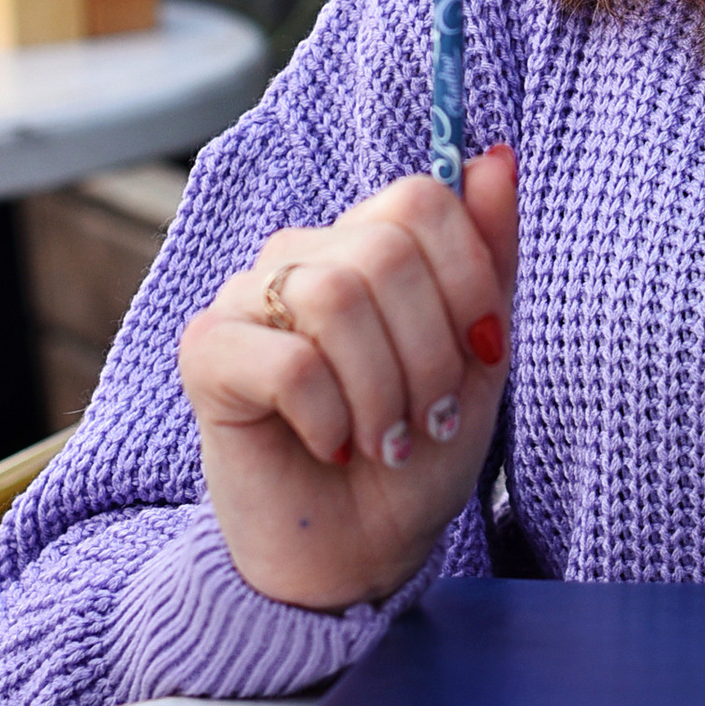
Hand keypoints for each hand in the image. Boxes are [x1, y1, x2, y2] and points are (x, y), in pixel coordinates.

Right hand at [178, 147, 519, 610]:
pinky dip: (330, 417)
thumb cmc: (420, 449)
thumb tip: (497, 155)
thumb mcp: (480, 354)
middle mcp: (302, 255)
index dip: (468, 278)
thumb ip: (488, 256)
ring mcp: (248, 298)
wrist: (361, 550)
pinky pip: (288, 361)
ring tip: (386, 438)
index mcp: (368, 244)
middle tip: (427, 416)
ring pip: (336, 299)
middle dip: (430, 351)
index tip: (482, 351)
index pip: (422, 198)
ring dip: (382, 390)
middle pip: (385, 250)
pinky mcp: (207, 354)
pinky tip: (332, 446)